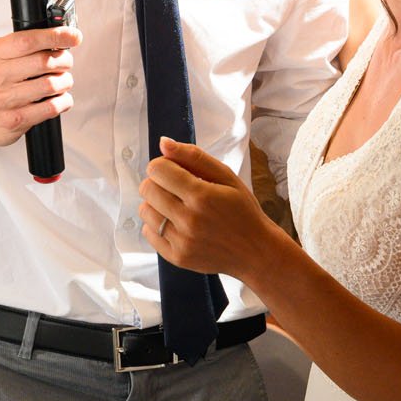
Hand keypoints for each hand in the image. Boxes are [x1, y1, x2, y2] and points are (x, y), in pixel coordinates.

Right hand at [0, 25, 81, 148]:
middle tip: (66, 62)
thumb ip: (22, 47)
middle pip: (43, 62)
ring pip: (50, 85)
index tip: (72, 36)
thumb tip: (59, 37)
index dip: (55, 36)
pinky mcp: (14, 120)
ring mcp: (3, 100)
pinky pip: (51, 108)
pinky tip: (60, 99)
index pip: (28, 40)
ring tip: (63, 81)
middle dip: (64, 60)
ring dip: (65, 81)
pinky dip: (63, 101)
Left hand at [139, 137, 282, 277]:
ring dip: (155, 204)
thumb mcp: (227, 177)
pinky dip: (156, 225)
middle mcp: (189, 220)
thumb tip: (164, 143)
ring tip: (176, 206)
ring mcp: (182, 241)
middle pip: (147, 189)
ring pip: (145, 211)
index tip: (174, 171)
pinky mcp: (177, 257)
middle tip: (176, 188)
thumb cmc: (243, 211)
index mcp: (202, 195)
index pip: (157, 170)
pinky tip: (175, 223)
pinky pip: (148, 233)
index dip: (163, 165)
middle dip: (158, 183)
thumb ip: (194, 157)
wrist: (255, 251)